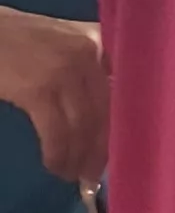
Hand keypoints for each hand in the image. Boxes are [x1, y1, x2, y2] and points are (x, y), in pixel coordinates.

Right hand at [0, 8, 104, 183]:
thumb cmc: (17, 38)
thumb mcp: (63, 40)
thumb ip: (88, 64)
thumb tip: (107, 105)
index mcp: (98, 41)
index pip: (120, 90)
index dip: (120, 123)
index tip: (119, 148)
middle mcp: (88, 54)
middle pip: (105, 111)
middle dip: (100, 148)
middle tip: (95, 172)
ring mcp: (64, 72)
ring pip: (83, 125)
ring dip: (79, 156)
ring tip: (73, 174)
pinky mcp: (37, 90)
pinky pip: (56, 131)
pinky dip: (57, 154)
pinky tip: (55, 165)